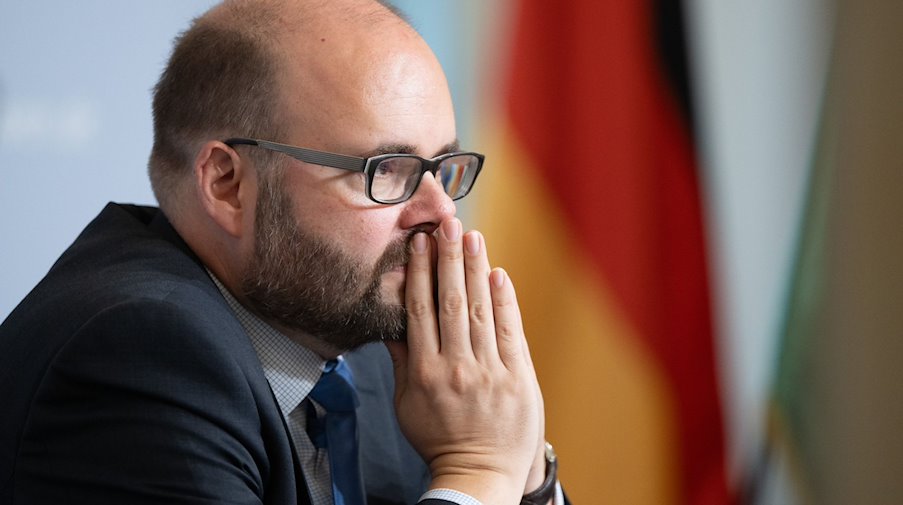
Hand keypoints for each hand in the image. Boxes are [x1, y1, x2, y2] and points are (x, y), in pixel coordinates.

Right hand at [385, 218, 542, 503]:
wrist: (479, 474)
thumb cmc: (439, 439)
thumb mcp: (407, 405)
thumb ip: (401, 363)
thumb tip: (393, 324)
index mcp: (424, 373)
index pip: (420, 312)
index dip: (420, 273)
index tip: (419, 242)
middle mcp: (456, 368)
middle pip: (450, 302)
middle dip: (448, 259)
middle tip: (447, 224)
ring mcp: (489, 373)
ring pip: (480, 311)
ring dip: (475, 270)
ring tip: (472, 238)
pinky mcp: (518, 378)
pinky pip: (510, 333)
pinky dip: (505, 302)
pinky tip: (498, 275)